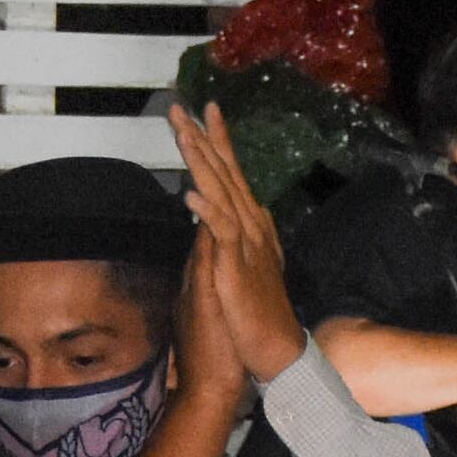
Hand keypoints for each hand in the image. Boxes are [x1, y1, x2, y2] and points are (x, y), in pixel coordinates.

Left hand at [169, 103, 300, 385]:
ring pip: (221, 192)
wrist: (275, 348)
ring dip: (202, 162)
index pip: (232, 173)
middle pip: (224, 172)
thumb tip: (228, 214)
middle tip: (181, 107)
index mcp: (251, 224)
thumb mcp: (243, 265)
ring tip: (184, 134)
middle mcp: (251, 225)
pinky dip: (207, 210)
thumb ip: (233, 237)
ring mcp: (245, 243)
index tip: (205, 112)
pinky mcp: (236, 266)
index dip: (218, 141)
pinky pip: (220, 232)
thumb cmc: (256, 313)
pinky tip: (190, 193)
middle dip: (202, 138)